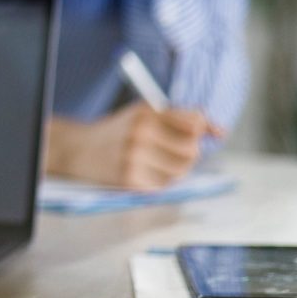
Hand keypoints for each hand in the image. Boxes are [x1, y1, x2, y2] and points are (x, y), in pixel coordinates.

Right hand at [46, 102, 223, 190]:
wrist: (77, 149)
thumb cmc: (117, 131)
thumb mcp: (142, 114)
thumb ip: (179, 118)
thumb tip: (219, 130)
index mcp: (145, 112)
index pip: (193, 123)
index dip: (205, 129)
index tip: (213, 133)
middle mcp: (140, 133)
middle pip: (191, 149)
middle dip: (189, 152)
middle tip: (174, 151)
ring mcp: (134, 157)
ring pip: (181, 170)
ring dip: (176, 169)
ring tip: (158, 162)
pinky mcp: (130, 179)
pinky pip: (164, 185)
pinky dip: (161, 181)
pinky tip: (146, 172)